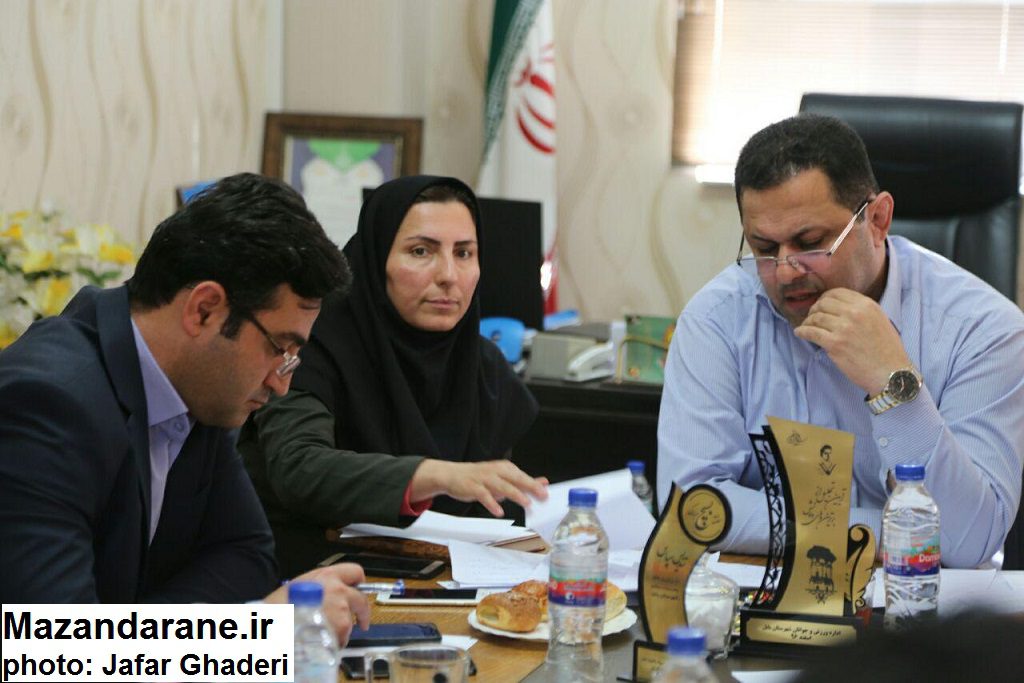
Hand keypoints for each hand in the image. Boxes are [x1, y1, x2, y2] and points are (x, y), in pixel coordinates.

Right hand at [264, 563, 369, 645]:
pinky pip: (343, 639)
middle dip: (362, 612)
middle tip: (361, 622)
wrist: (270, 626)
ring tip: (320, 636)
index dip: (358, 583)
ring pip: (350, 623)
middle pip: (361, 599)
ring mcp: (341, 610)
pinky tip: (318, 643)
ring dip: (341, 631)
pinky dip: (334, 644)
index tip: (358, 591)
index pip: (355, 572)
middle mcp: (338, 590)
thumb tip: (330, 597)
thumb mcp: (299, 588)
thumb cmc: (277, 609)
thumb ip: (320, 588)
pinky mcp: (341, 629)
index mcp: (327, 576)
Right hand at [410, 459, 548, 516]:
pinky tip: (499, 511)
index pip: (523, 476)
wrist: (453, 475)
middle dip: (530, 487)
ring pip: (502, 486)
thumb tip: (543, 483)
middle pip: (516, 479)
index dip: (535, 484)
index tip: (547, 493)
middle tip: (542, 496)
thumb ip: (522, 481)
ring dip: (515, 494)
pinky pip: (484, 496)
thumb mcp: (502, 477)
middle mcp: (496, 471)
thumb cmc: (480, 478)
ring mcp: (485, 479)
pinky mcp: (473, 487)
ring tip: (526, 503)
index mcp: (504, 468)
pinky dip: (492, 504)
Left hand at [793, 288, 910, 394]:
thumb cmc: (887, 350)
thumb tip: (839, 307)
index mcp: (866, 305)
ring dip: (807, 322)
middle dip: (814, 309)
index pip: (837, 292)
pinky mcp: (835, 344)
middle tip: (812, 317)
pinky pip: (811, 333)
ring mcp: (844, 328)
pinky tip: (799, 333)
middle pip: (823, 303)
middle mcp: (855, 313)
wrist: (891, 373)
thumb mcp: (879, 320)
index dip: (825, 298)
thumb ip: (861, 311)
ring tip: (806, 326)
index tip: (821, 305)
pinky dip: (802, 332)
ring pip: (815, 317)